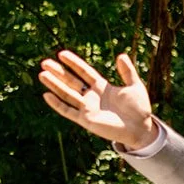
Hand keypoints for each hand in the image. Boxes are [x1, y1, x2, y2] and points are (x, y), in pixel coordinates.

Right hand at [39, 50, 158, 149]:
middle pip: (72, 82)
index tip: (61, 53)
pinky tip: (47, 95)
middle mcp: (92, 96)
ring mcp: (88, 108)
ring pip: (67, 94)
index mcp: (102, 87)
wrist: (141, 129)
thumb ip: (127, 72)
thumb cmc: (139, 109)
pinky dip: (58, 104)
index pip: (84, 72)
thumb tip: (122, 55)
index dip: (74, 63)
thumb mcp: (135, 86)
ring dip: (55, 85)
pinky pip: (68, 111)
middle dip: (59, 73)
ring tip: (42, 74)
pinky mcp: (86, 119)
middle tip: (45, 63)